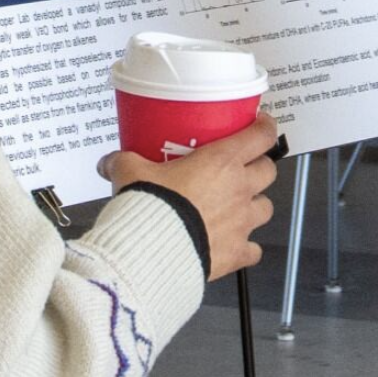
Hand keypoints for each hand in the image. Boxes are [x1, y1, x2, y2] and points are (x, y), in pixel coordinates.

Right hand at [103, 113, 279, 279]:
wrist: (152, 251)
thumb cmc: (150, 207)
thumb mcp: (131, 173)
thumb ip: (123, 162)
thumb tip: (109, 162)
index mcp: (221, 162)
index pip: (260, 136)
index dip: (265, 127)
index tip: (261, 123)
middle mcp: (239, 190)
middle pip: (268, 170)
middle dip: (260, 166)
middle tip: (244, 167)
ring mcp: (242, 223)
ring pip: (267, 208)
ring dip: (257, 205)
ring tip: (240, 206)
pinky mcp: (237, 253)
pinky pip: (253, 250)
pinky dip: (248, 247)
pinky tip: (235, 245)